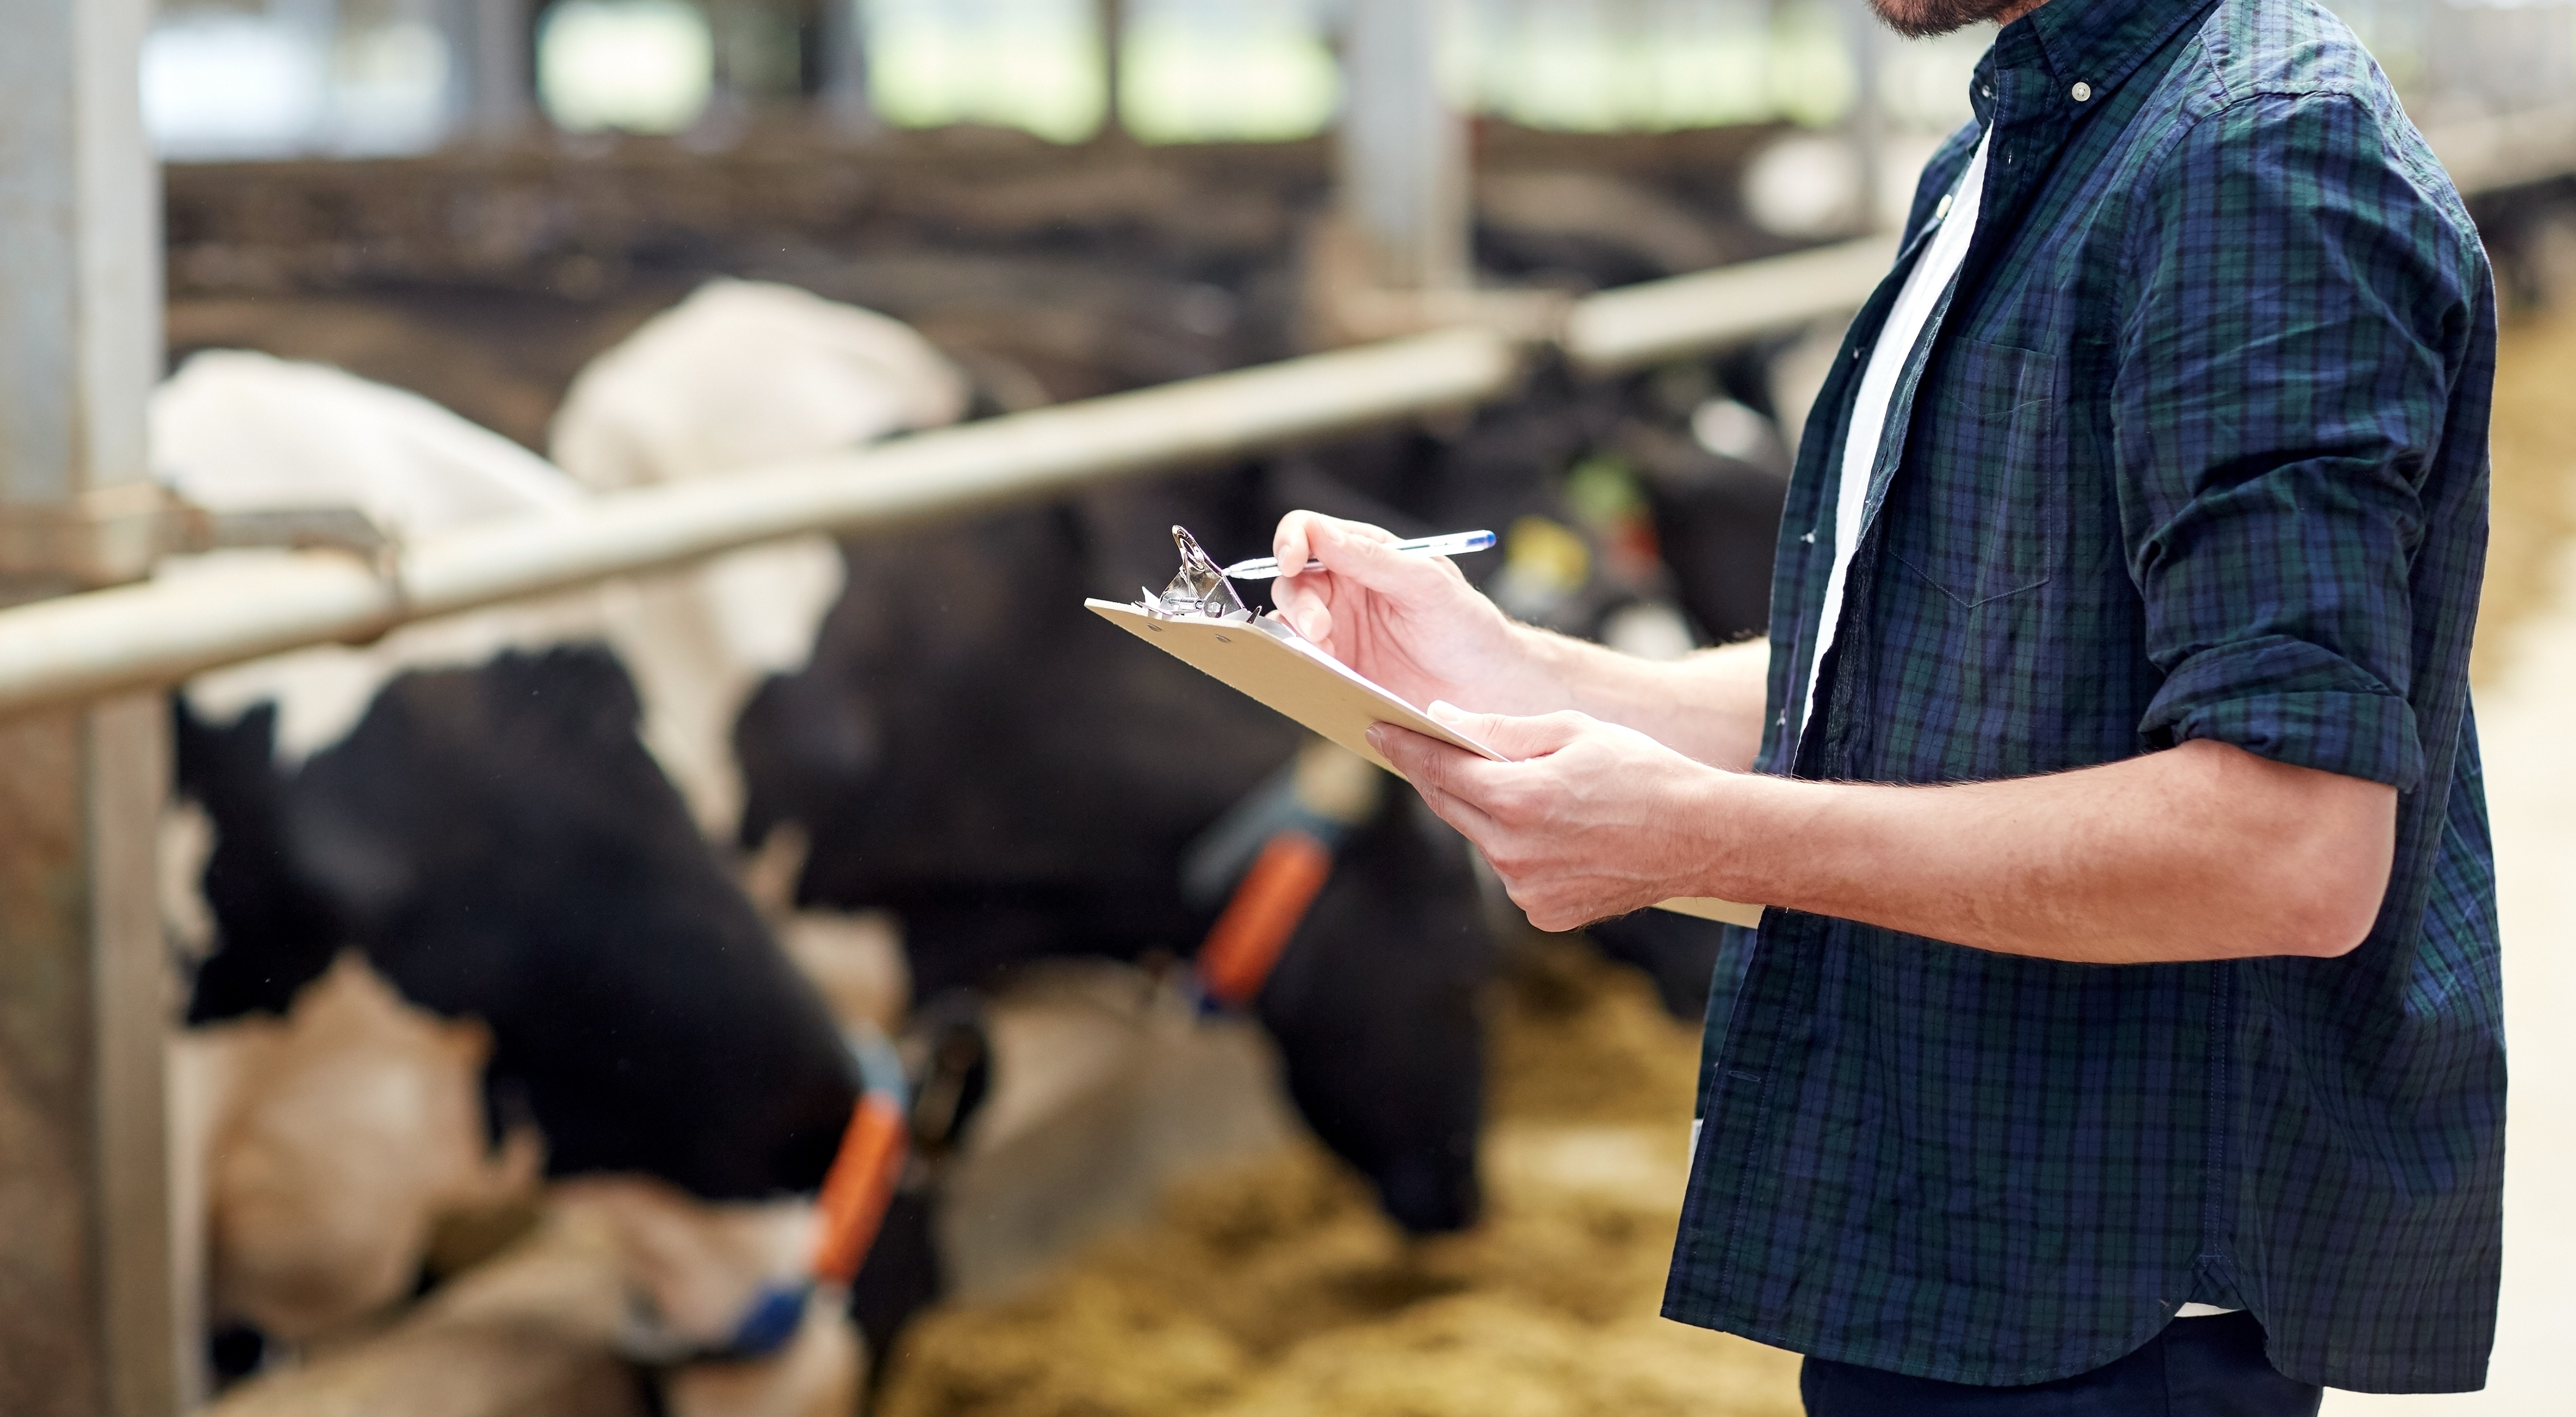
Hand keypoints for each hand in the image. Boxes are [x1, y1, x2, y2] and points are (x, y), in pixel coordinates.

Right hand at [1270, 511, 1545, 713]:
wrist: (1487, 689)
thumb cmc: (1467, 627)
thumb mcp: (1426, 585)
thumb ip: (1373, 559)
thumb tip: (1318, 533)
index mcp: (1366, 553)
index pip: (1309, 532)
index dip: (1290, 541)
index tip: (1291, 561)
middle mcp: (1345, 587)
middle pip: (1291, 580)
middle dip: (1297, 602)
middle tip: (1320, 629)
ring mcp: (1337, 629)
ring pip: (1288, 622)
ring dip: (1296, 636)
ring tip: (1328, 655)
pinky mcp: (1337, 668)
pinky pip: (1301, 662)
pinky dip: (1302, 666)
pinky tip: (1326, 675)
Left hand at [1369, 705, 1731, 930]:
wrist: (1701, 837)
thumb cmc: (1644, 772)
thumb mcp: (1573, 731)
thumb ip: (1501, 730)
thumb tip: (1445, 720)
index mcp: (1518, 799)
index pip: (1439, 768)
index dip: (1405, 746)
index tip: (1378, 730)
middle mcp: (1513, 851)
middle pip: (1451, 805)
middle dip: (1438, 774)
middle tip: (1425, 747)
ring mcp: (1526, 889)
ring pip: (1482, 839)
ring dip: (1490, 813)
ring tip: (1533, 792)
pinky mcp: (1544, 912)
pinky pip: (1513, 871)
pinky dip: (1520, 848)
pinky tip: (1559, 833)